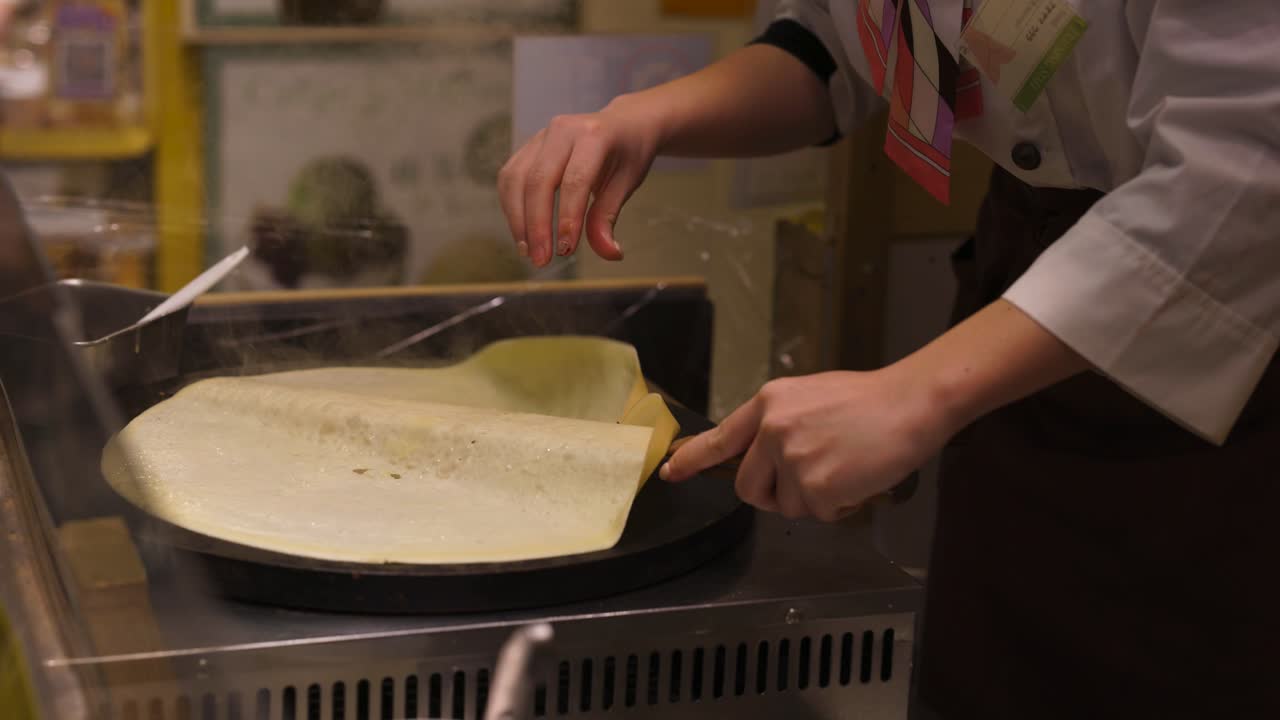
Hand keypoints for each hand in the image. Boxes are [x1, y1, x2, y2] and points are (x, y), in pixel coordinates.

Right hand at [497, 97, 661, 267]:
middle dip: (536, 225)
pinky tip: (522, 234)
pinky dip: (512, 208)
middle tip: (542, 260)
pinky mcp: (527, 147)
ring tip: (529, 252)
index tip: (565, 251)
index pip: (574, 181)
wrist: (622, 123)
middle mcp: (562, 130)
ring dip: (518, 220)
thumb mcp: (627, 184)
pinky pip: (510, 178)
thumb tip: (609, 253)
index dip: (567, 218)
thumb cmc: (628, 154)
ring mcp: (541, 137)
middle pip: (538, 180)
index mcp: (594, 135)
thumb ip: (609, 217)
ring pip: (516, 179)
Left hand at [661, 368, 955, 521]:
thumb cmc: (868, 401)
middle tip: (807, 482)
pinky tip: (857, 478)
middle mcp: (773, 430)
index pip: (719, 438)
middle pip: (748, 487)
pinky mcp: (817, 486)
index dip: (691, 460)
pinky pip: (818, 514)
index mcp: (768, 403)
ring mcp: (793, 458)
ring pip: (785, 505)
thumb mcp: (809, 397)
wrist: (910, 403)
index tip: (669, 473)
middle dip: (772, 494)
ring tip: (843, 468)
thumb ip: (778, 423)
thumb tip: (762, 455)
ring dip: (812, 499)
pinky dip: (839, 506)